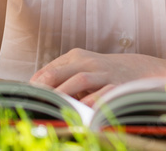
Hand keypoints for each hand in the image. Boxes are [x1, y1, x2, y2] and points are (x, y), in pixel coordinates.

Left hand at [30, 48, 161, 104]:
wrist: (137, 69)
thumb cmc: (101, 72)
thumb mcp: (82, 67)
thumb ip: (61, 76)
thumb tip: (35, 92)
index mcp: (76, 57)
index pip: (49, 70)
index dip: (36, 86)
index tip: (28, 100)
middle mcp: (88, 62)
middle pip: (60, 73)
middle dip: (45, 89)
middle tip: (35, 103)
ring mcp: (103, 73)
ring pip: (80, 80)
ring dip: (65, 94)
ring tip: (54, 107)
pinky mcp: (117, 85)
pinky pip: (103, 92)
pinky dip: (92, 100)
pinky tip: (84, 110)